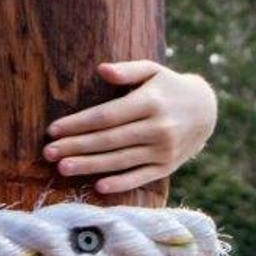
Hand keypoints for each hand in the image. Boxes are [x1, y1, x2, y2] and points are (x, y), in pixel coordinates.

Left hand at [43, 60, 216, 192]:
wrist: (207, 111)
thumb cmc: (168, 87)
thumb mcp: (152, 71)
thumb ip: (127, 70)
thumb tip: (102, 69)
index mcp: (150, 103)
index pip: (106, 116)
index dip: (78, 124)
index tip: (53, 130)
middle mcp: (158, 128)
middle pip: (109, 140)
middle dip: (76, 147)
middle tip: (49, 152)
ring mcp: (163, 150)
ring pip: (120, 160)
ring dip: (90, 166)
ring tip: (62, 168)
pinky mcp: (167, 167)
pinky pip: (140, 177)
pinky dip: (120, 183)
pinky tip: (98, 187)